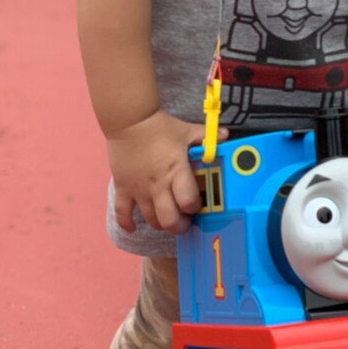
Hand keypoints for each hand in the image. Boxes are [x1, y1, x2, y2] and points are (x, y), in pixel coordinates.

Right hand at [107, 110, 210, 234]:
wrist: (129, 120)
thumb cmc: (160, 127)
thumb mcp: (186, 131)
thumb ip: (206, 136)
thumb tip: (226, 135)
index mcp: (176, 171)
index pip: (188, 202)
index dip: (195, 208)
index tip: (197, 205)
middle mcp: (158, 185)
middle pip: (169, 220)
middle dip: (179, 226)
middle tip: (184, 221)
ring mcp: (138, 190)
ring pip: (150, 220)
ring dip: (160, 224)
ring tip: (166, 218)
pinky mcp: (122, 189)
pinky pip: (121, 214)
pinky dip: (126, 224)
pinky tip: (132, 228)